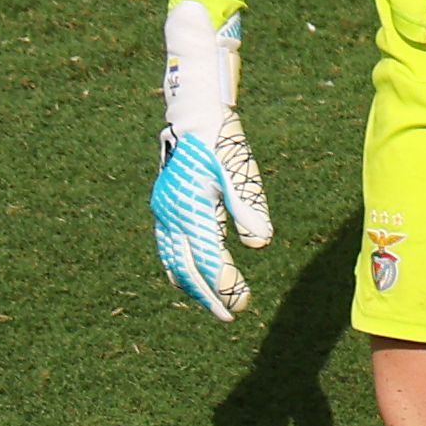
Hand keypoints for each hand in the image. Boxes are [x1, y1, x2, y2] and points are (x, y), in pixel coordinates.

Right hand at [153, 2, 271, 318]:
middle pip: (187, 267)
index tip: (242, 306)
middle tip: (230, 316)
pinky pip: (170, 244)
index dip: (225, 286)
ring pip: (175, 259)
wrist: (192, 109)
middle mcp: (172, 214)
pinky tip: (193, 273)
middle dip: (208, 294)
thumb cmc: (222, 137)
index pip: (210, 260)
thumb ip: (249, 207)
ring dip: (193, 283)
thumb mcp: (240, 170)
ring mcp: (166, 209)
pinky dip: (181, 264)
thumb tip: (260, 244)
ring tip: (212, 303)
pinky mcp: (167, 203)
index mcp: (192, 208)